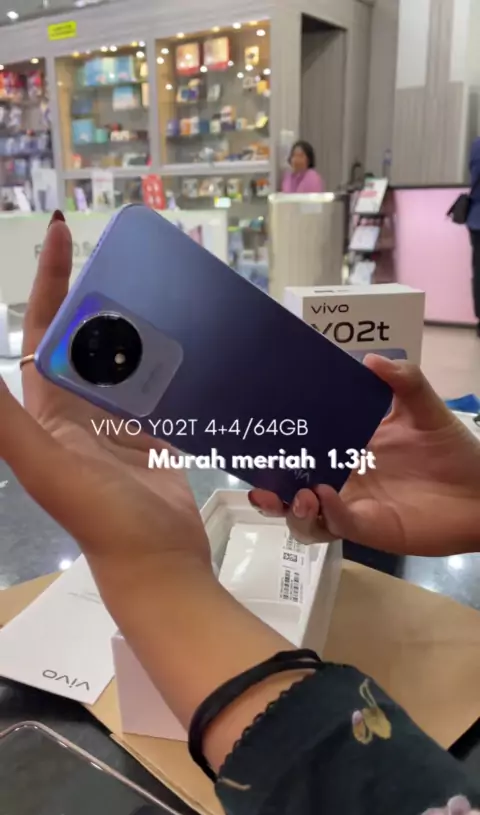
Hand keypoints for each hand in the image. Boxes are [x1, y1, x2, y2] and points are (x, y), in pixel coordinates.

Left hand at [0, 216, 209, 573]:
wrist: (157, 565)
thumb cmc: (99, 514)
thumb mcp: (43, 461)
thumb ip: (4, 417)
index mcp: (48, 412)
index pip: (41, 334)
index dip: (47, 286)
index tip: (63, 234)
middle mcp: (80, 413)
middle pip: (88, 341)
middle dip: (100, 299)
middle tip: (130, 258)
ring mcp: (121, 426)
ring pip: (127, 361)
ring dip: (140, 328)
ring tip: (166, 289)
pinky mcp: (156, 438)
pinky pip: (161, 389)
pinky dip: (173, 365)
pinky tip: (192, 340)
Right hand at [250, 358, 479, 556]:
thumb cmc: (453, 450)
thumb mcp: (425, 409)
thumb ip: (403, 381)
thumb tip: (370, 358)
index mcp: (348, 447)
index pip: (306, 447)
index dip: (280, 447)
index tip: (259, 438)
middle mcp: (342, 478)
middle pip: (294, 487)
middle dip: (271, 489)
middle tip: (261, 483)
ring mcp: (352, 505)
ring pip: (306, 515)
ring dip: (293, 508)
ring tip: (299, 495)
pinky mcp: (367, 528)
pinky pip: (337, 525)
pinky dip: (328, 513)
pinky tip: (325, 497)